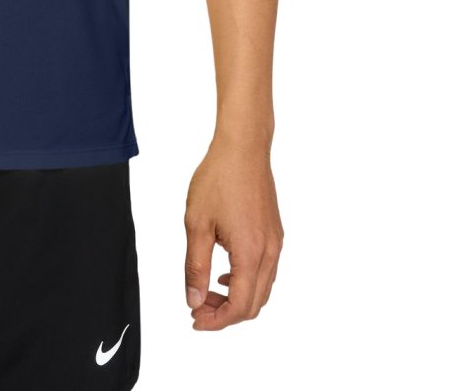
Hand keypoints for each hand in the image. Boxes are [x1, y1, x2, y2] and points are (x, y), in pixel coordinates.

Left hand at [183, 136, 281, 329]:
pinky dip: (246, 282)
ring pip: (262, 290)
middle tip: (198, 308)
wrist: (243, 148)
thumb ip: (195, 266)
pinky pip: (266, 272)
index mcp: (250, 253)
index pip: (239, 306)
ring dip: (236, 299)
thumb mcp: (197, 225)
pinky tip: (224, 273)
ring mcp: (275, 243)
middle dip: (225, 314)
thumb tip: (194, 300)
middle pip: (254, 304)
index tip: (195, 320)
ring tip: (207, 292)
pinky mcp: (275, 234)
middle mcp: (269, 252)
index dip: (216, 321)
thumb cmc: (218, 179)